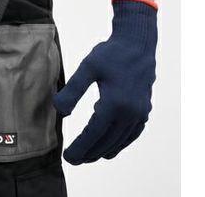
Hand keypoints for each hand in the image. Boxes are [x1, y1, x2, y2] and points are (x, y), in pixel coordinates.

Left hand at [52, 0, 156, 163]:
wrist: (137, 44)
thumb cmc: (111, 54)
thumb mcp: (87, 68)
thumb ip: (73, 90)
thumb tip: (60, 112)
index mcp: (114, 103)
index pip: (93, 134)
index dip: (80, 148)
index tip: (68, 157)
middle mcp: (129, 112)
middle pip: (106, 142)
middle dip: (89, 153)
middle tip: (74, 159)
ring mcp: (139, 113)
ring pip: (119, 141)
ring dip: (103, 150)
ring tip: (89, 156)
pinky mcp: (144, 111)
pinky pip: (131, 135)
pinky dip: (119, 143)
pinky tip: (110, 145)